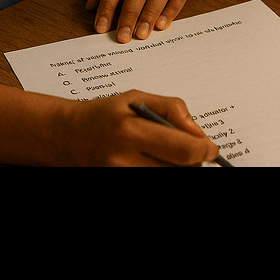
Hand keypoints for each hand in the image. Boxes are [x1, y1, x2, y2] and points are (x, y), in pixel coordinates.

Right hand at [56, 90, 218, 166]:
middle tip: (193, 150)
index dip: (204, 150)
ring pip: (168, 177)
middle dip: (193, 160)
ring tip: (170, 153)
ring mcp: (120, 175)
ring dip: (179, 167)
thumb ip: (171, 109)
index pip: (181, 149)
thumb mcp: (136, 98)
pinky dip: (163, 171)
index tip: (211, 148)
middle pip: (179, 169)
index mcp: (130, 130)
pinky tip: (159, 161)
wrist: (67, 136)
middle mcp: (123, 159)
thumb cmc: (104, 114)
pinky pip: (154, 180)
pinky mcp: (119, 182)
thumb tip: (198, 132)